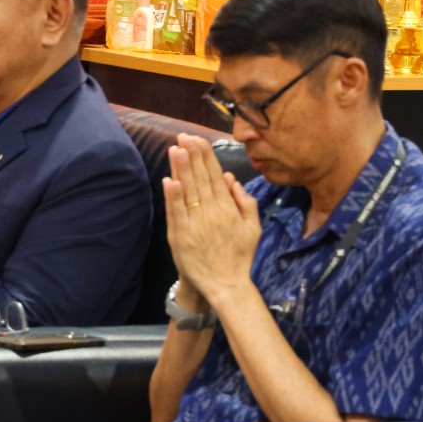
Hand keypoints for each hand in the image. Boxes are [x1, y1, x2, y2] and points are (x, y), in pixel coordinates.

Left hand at [162, 133, 259, 303]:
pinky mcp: (182, 236)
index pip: (215, 176)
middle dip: (192, 156)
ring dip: (181, 169)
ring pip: (188, 191)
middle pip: (200, 179)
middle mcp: (212, 213)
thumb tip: (232, 178)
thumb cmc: (239, 256)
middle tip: (184, 136)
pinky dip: (173, 197)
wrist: (225, 285)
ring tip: (175, 149)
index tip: (198, 140)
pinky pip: (177, 213)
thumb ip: (245, 202)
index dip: (206, 157)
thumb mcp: (252, 228)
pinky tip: (170, 180)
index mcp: (228, 209)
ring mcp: (195, 224)